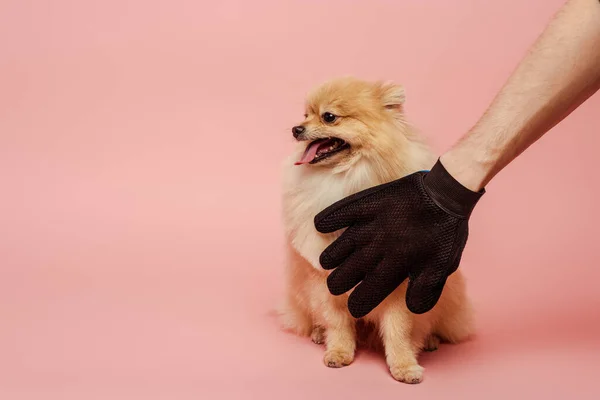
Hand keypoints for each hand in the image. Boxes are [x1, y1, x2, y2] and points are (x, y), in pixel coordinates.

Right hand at [314, 159, 484, 317]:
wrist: (446, 193)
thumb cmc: (445, 231)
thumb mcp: (443, 266)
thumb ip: (426, 289)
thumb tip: (412, 309)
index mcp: (398, 264)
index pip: (371, 292)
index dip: (359, 304)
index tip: (353, 309)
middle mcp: (379, 246)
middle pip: (349, 272)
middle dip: (338, 284)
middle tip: (334, 287)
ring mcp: (371, 223)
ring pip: (341, 246)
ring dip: (331, 257)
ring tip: (326, 263)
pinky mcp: (368, 203)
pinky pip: (342, 212)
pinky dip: (329, 219)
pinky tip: (320, 225)